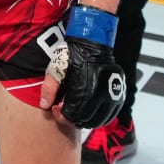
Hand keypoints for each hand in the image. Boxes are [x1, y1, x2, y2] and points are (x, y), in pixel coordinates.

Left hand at [40, 7, 125, 128]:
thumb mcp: (56, 68)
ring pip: (99, 120)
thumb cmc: (72, 55)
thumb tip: (44, 105)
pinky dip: (99, 118)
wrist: (93, 43)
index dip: (62, 116)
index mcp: (86, 87)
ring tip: (76, 113)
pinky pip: (110, 115)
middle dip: (72, 119)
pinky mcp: (120, 95)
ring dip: (86, 121)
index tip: (57, 109)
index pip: (73, 114)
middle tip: (65, 111)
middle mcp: (102, 93)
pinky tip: (89, 113)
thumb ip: (49, 88)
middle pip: (86, 119)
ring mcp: (113, 95)